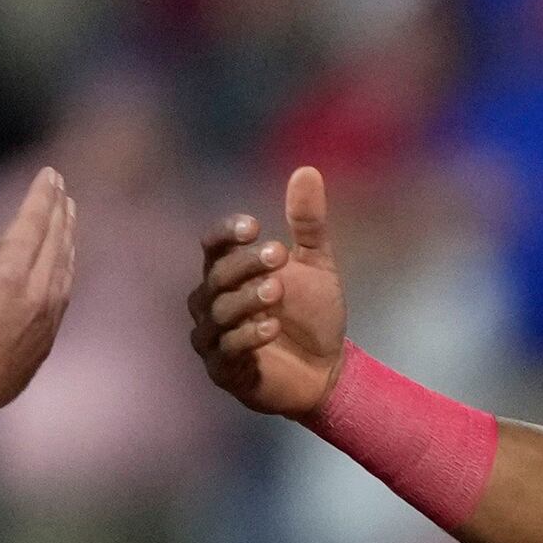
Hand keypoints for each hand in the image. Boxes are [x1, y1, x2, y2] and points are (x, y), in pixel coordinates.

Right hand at [0, 172, 78, 413]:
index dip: (42, 195)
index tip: (50, 174)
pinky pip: (65, 292)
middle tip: (61, 187)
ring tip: (68, 216)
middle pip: (56, 241)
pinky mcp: (48, 338)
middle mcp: (36, 294)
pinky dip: (66, 268)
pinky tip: (63, 263)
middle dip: (59, 210)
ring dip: (68, 238)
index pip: (34, 223)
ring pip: (65, 267)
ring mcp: (47, 319)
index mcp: (8, 276)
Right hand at [196, 165, 349, 420]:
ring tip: (277, 291)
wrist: (330, 370)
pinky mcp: (225, 372)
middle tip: (279, 255)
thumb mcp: (317, 265)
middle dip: (244, 265)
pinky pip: (226, 352)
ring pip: (216, 314)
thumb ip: (309, 223)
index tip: (254, 226)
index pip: (213, 246)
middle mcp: (213, 303)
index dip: (226, 233)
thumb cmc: (315, 315)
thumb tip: (307, 170)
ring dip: (245, 300)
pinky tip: (272, 327)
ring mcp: (215, 339)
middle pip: (214, 277)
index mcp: (229, 273)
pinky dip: (247, 338)